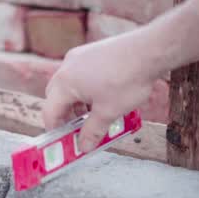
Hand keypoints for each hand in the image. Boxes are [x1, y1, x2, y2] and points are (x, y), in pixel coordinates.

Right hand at [41, 27, 163, 153]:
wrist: (149, 51)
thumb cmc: (127, 80)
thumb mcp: (109, 112)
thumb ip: (92, 131)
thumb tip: (84, 147)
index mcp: (65, 83)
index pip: (49, 112)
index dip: (55, 129)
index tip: (65, 141)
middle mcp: (67, 67)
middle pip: (56, 97)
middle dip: (66, 115)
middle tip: (79, 130)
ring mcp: (78, 56)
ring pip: (69, 85)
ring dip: (77, 102)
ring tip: (95, 114)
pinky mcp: (90, 51)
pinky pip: (80, 74)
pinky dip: (85, 88)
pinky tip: (103, 95)